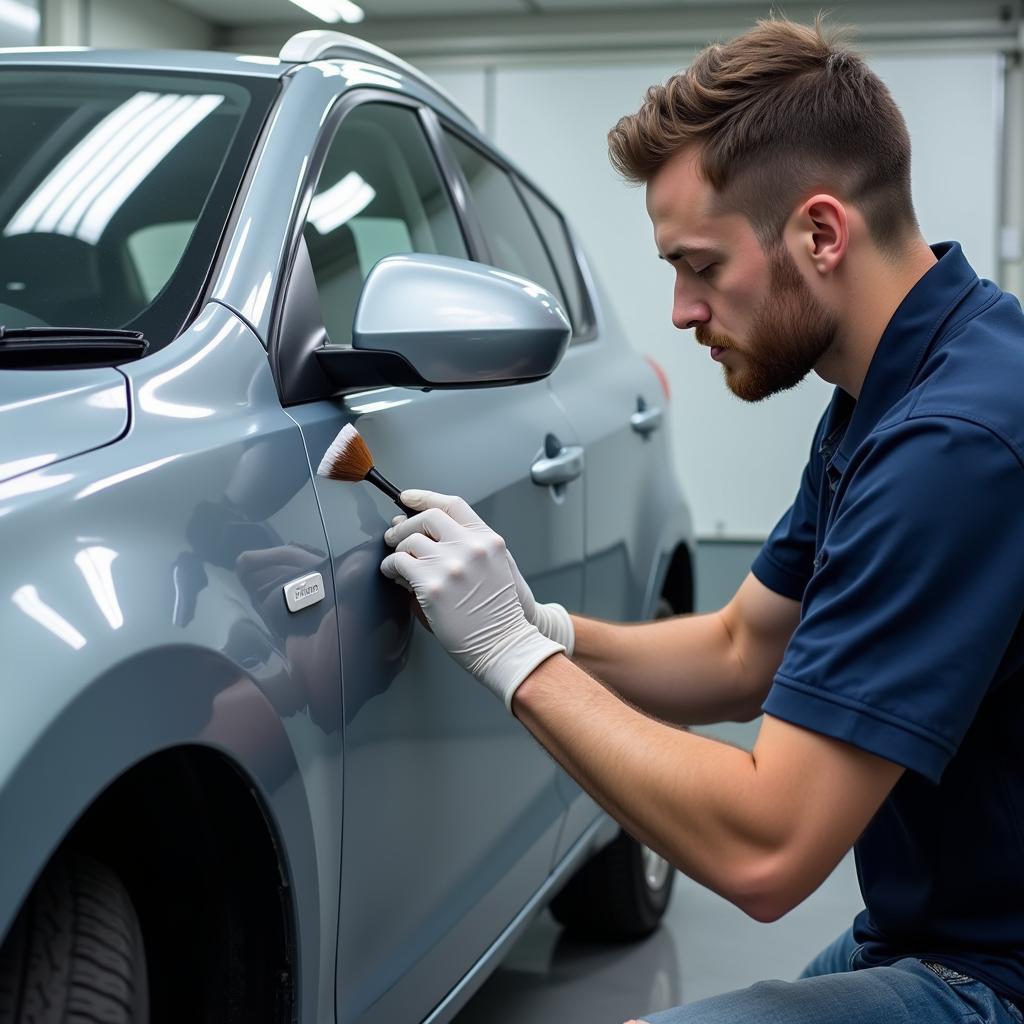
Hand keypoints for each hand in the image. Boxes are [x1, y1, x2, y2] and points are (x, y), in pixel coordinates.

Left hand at [387, 490, 574, 654]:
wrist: (505, 643)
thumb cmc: (498, 612)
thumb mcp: (494, 568)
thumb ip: (463, 546)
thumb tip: (417, 529)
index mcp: (488, 540)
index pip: (452, 504)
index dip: (425, 497)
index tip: (408, 498)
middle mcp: (470, 547)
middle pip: (427, 518)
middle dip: (406, 525)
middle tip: (395, 536)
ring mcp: (451, 565)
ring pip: (409, 541)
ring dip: (397, 550)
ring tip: (397, 563)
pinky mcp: (432, 586)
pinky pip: (399, 564)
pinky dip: (391, 567)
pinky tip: (395, 575)